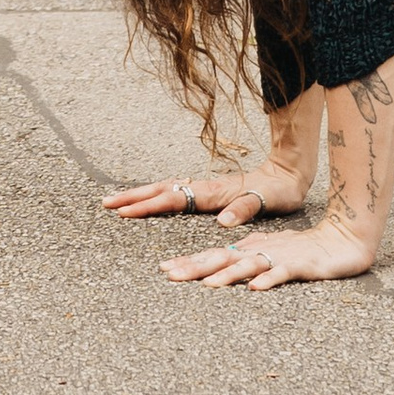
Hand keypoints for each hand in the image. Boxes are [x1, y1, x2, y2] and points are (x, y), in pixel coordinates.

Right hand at [104, 161, 306, 229]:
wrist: (287, 172)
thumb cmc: (278, 191)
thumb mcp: (267, 201)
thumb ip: (244, 209)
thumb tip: (223, 222)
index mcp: (213, 192)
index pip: (173, 199)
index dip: (148, 206)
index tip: (124, 212)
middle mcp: (204, 188)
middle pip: (161, 190)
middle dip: (132, 197)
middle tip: (105, 203)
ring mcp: (205, 188)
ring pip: (165, 189)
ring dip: (140, 195)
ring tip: (118, 202)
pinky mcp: (209, 191)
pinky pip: (175, 193)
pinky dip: (156, 196)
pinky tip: (149, 201)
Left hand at [159, 218, 378, 290]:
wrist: (343, 239)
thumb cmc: (306, 249)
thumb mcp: (272, 252)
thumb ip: (249, 256)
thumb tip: (223, 263)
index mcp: (251, 249)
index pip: (214, 256)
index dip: (189, 262)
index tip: (164, 269)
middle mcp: (260, 251)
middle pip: (223, 259)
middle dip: (195, 267)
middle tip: (169, 275)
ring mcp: (279, 257)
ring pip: (248, 265)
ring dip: (226, 275)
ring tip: (207, 284)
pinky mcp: (300, 265)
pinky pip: (281, 274)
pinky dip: (267, 280)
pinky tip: (254, 289)